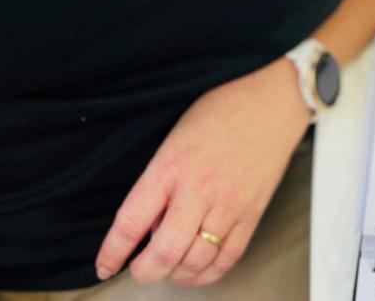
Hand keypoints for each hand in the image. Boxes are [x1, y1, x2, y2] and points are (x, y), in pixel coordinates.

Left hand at [94, 57, 311, 286]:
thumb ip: (160, 179)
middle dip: (144, 271)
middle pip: (163, 253)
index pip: (131, 221)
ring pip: (195, 263)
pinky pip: (227, 259)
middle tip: (138, 269)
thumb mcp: (176, 136)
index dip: (112, 251)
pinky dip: (207, 274)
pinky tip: (197, 269)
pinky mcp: (251, 214)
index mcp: (171, 165)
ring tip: (168, 267)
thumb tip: (150, 223)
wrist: (270, 100)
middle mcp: (198, 190)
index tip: (104, 265)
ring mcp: (227, 205)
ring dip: (175, 274)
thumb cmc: (222, 109)